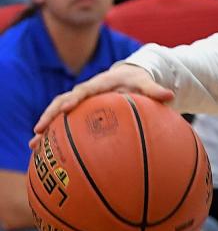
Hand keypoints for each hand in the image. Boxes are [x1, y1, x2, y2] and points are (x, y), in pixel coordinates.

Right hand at [31, 63, 173, 144]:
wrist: (128, 76)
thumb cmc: (137, 81)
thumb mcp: (145, 83)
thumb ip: (155, 90)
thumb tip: (171, 95)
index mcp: (97, 85)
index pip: (81, 92)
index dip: (71, 100)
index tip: (63, 109)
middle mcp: (83, 93)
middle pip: (61, 103)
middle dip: (49, 117)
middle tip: (38, 131)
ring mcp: (79, 103)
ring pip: (58, 115)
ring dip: (46, 129)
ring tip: (33, 146)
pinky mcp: (80, 112)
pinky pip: (65, 124)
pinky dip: (56, 136)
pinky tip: (48, 154)